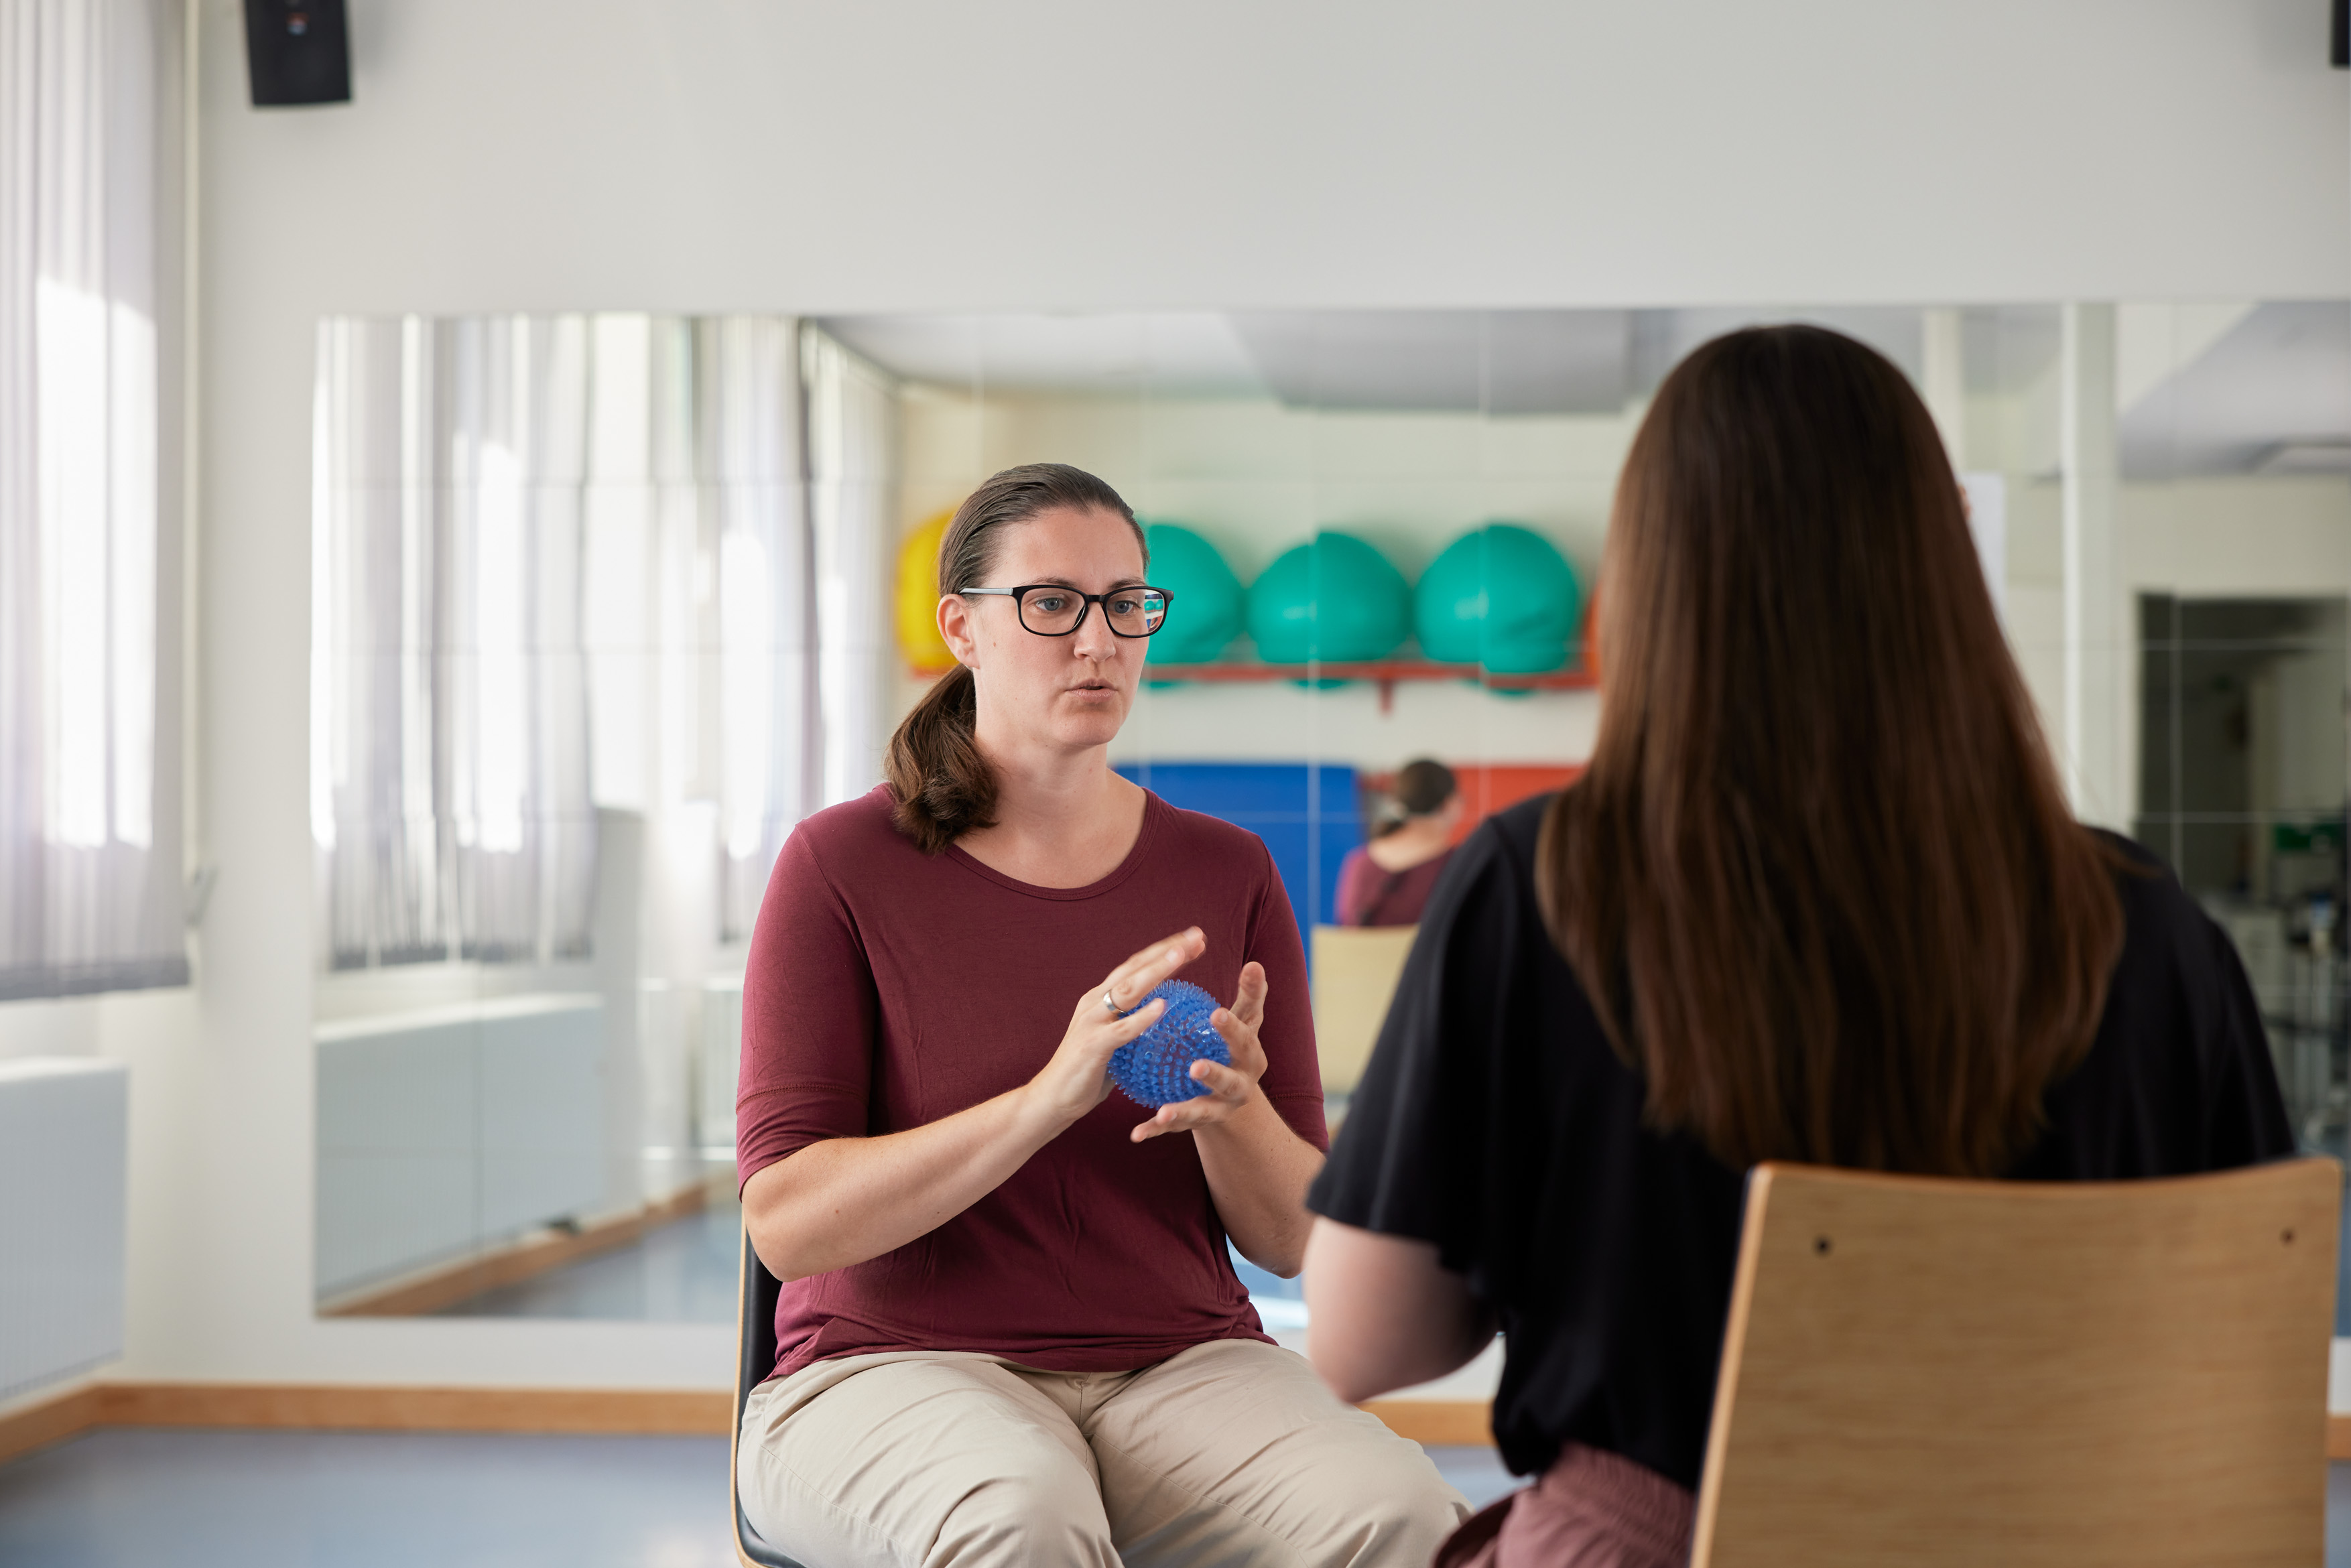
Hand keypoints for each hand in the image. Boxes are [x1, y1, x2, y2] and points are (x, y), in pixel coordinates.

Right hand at [1020, 928, 1207, 1136]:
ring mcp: (1091, 1021)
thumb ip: (1133, 1028)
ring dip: (1155, 970)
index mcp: (1102, 999)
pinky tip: (1161, 1007)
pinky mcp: (1091, 1045)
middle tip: (1198, 937)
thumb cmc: (1087, 1073)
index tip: (1195, 939)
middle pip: (1135, 967)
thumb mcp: (1114, 1044)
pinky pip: (1121, 1030)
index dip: (1165, 950)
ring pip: (1128, 990)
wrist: (1051, 1099)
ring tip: (1181, 956)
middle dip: (1168, 950)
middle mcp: (1095, 1002)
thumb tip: (1166, 1023)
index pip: (1137, 966)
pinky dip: (1142, 1017)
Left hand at [1131, 960, 1269, 1142]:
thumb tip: (1254, 964)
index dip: (1232, 1029)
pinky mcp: (1197, 1124)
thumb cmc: (1234, 1046)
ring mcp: (1219, 1109)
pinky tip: (1137, 1133)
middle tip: (1195, 1067)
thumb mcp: (1245, 1023)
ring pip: (1200, 1111)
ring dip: (1182, 1112)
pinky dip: (1155, 1130)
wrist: (1232, 1094)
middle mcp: (1240, 1087)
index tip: (1216, 1013)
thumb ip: (1250, 997)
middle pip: (1228, 1082)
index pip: (1244, 1040)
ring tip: (1164, 1113)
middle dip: (1213, 1075)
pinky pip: (1174, 1128)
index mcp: (1252, 1058)